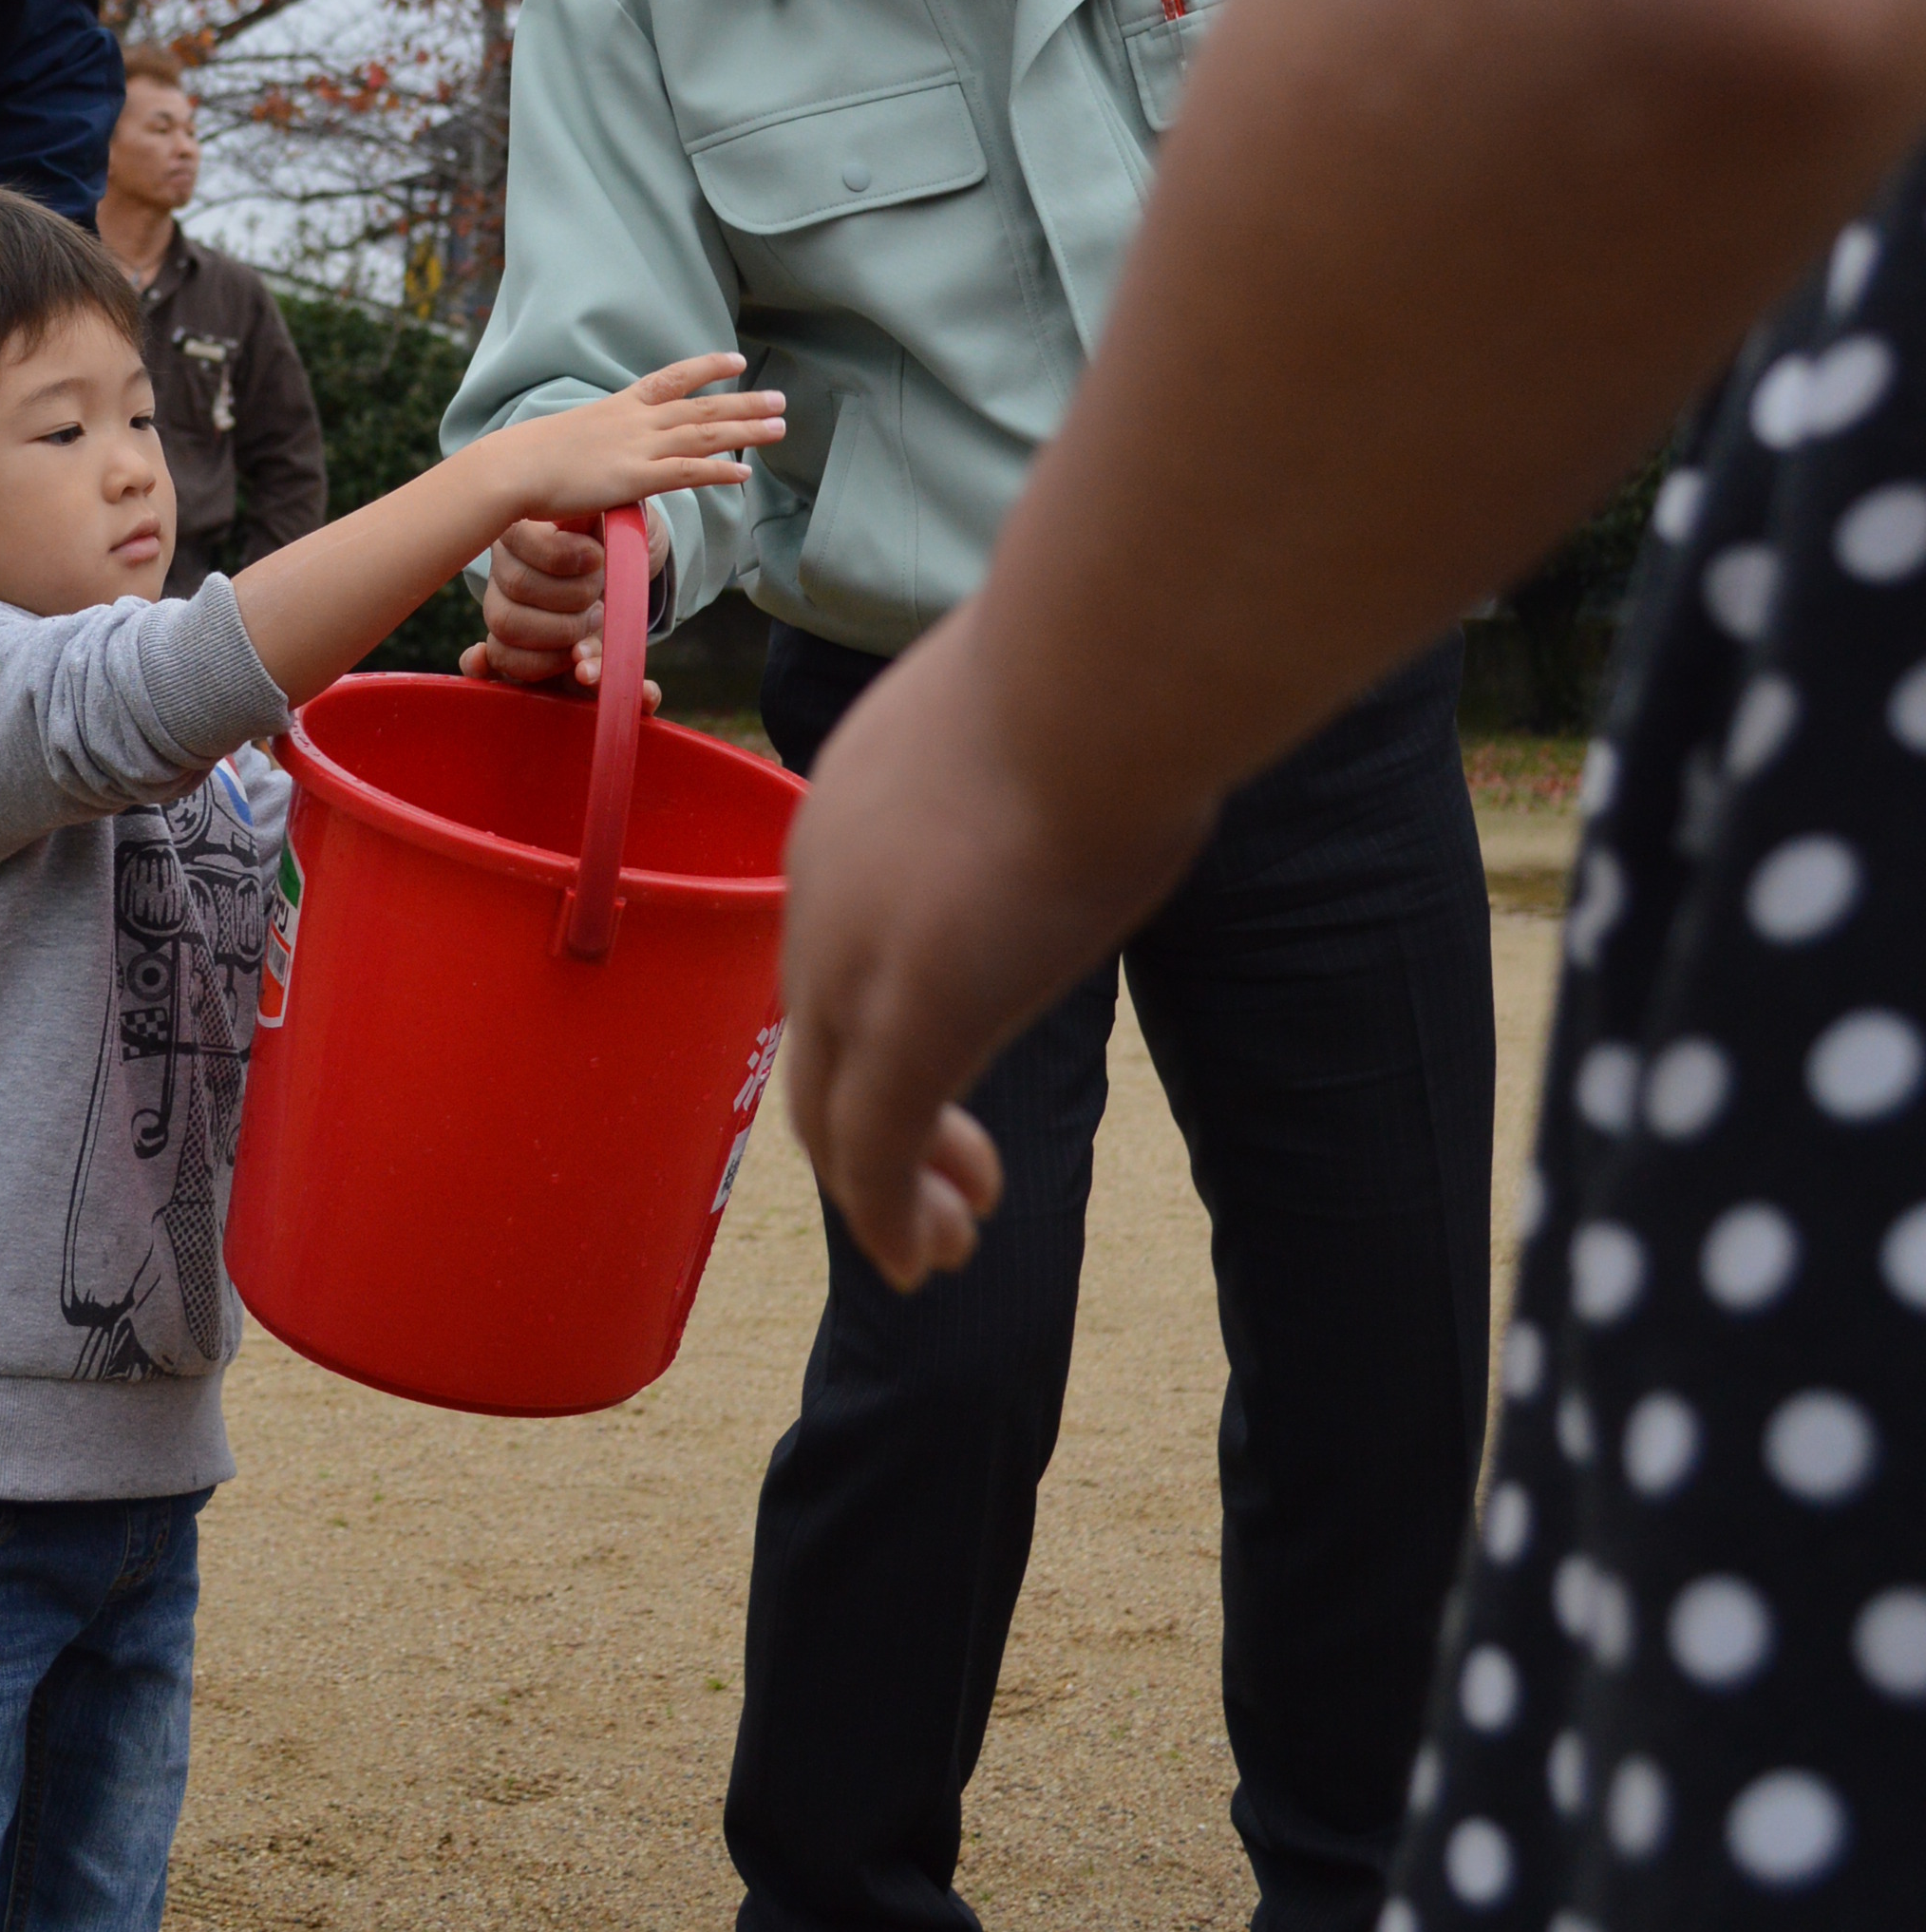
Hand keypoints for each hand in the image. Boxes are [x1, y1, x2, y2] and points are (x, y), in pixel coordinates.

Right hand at [459, 360, 781, 692]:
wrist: (514, 466)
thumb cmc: (531, 456)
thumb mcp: (571, 434)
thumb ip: (598, 439)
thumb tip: (603, 451)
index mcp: (620, 405)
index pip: (672, 378)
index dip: (706, 368)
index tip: (736, 359)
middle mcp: (637, 421)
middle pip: (702, 406)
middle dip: (744, 403)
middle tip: (780, 399)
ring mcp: (639, 448)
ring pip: (704, 434)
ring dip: (746, 431)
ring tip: (780, 427)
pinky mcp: (636, 478)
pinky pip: (687, 472)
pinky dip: (719, 471)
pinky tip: (745, 473)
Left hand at [780, 602, 1210, 1288]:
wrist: (1095, 673)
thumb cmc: (1102, 672)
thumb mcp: (1051, 714)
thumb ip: (1045, 759)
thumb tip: (1110, 742)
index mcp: (850, 808)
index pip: (839, 941)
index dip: (881, 1019)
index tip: (949, 1059)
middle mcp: (822, 890)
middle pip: (821, 1038)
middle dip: (875, 1122)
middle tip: (956, 1181)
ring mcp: (852, 963)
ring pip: (835, 1111)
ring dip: (889, 1188)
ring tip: (949, 1241)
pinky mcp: (905, 1028)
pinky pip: (873, 1153)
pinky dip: (890, 1217)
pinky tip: (925, 1258)